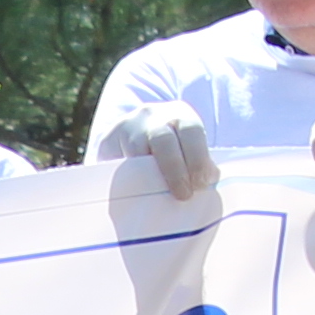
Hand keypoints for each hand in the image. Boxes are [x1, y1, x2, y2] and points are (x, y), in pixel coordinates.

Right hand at [93, 101, 217, 200]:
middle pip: (163, 141)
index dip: (198, 159)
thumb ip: (199, 161)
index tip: (201, 185)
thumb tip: (207, 182)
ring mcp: (127, 128)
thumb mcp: (188, 145)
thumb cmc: (172, 148)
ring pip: (137, 153)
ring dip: (150, 179)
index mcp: (179, 114)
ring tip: (159, 199)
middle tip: (183, 196)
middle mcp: (152, 116)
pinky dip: (129, 182)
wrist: (136, 133)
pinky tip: (138, 196)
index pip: (191, 132)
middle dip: (176, 171)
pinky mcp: (107, 142)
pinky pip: (117, 165)